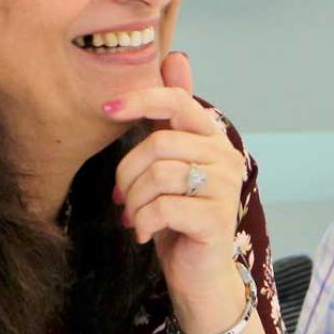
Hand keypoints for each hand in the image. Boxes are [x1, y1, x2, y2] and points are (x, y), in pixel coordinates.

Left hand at [107, 52, 249, 327]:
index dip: (141, 100)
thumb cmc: (179, 217)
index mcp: (212, 138)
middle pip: (158, 144)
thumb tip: (177, 58)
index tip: (107, 109)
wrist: (199, 275)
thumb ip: (171, 116)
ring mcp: (225, 188)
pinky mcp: (216, 219)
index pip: (178, 101)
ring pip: (158, 176)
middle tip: (121, 198)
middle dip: (127, 173)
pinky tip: (143, 233)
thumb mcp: (169, 163)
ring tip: (134, 218)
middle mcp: (226, 157)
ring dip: (133, 202)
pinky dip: (143, 221)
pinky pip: (162, 207)